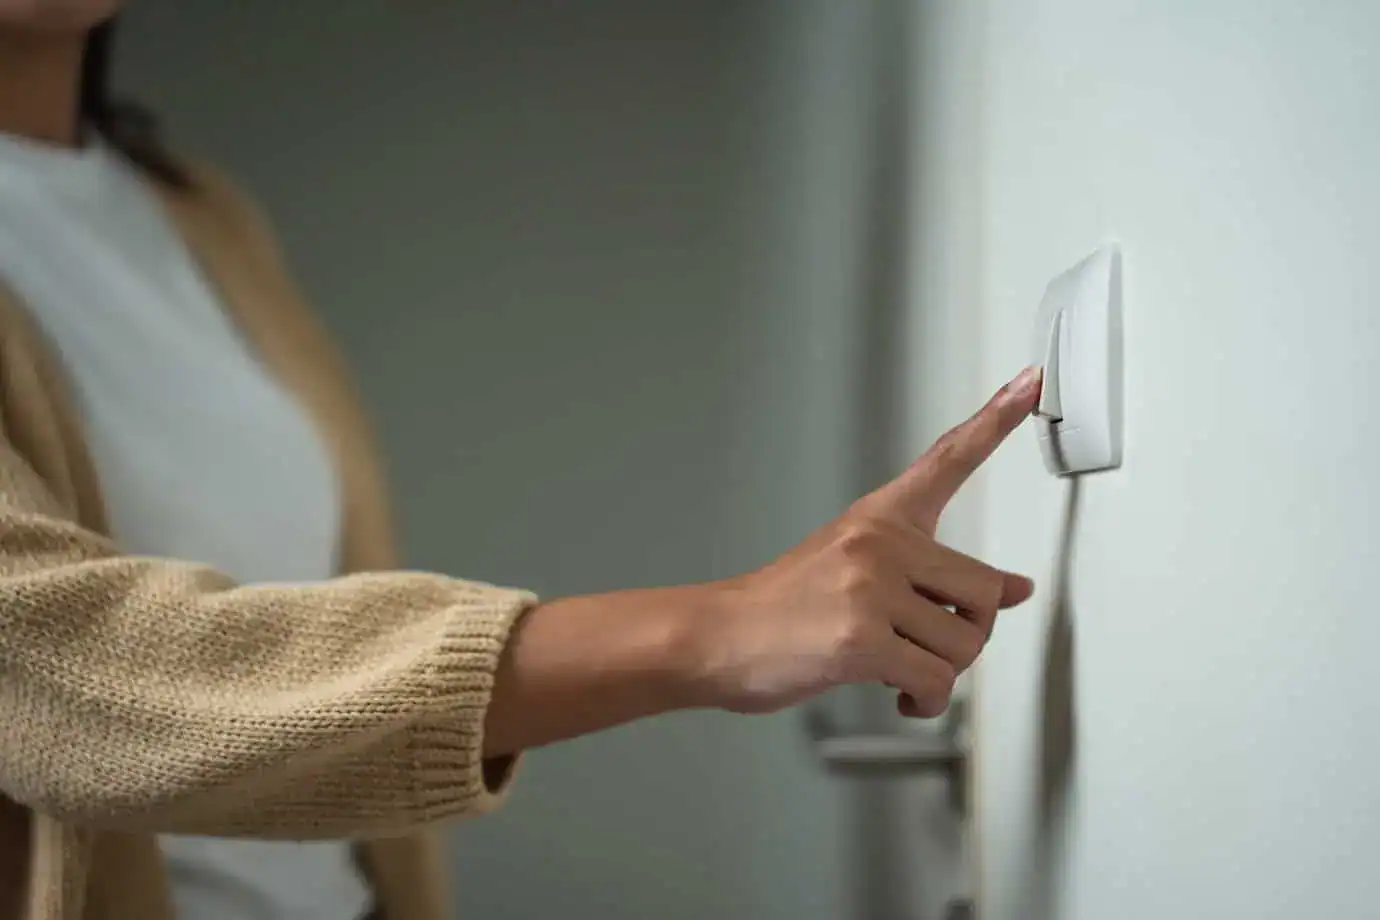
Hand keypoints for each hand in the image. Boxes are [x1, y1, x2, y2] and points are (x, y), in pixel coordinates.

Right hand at [690, 366, 1041, 717]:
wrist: (717, 637)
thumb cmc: (783, 610)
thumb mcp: (860, 575)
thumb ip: (935, 578)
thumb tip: (1014, 590)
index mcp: (878, 518)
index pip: (948, 459)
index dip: (994, 419)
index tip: (1029, 381)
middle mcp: (879, 543)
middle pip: (982, 592)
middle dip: (966, 636)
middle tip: (924, 646)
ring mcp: (869, 588)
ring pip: (963, 645)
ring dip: (940, 674)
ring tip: (899, 669)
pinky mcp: (860, 638)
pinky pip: (934, 680)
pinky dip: (926, 700)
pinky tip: (900, 695)